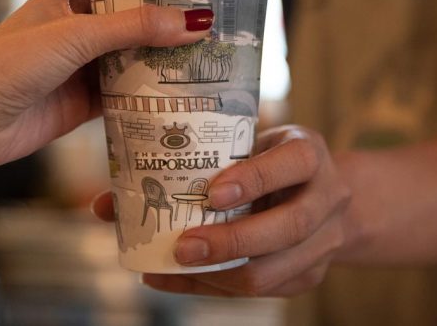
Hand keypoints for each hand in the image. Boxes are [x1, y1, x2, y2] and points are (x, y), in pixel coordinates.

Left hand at [0, 0, 211, 173]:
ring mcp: (77, 74)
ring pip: (130, 70)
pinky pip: (122, 101)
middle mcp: (74, 38)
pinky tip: (177, 104)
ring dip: (160, 74)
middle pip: (132, 37)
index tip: (200, 13)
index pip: (126, 1)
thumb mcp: (75, 36)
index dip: (161, 7)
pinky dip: (146, 102)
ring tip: (206, 74)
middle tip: (214, 46)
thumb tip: (192, 21)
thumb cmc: (4, 66)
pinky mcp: (78, 108)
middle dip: (167, 43)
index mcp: (67, 6)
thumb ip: (135, 28)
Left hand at [92, 126, 352, 296]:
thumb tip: (106, 203)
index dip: (255, 178)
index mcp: (312, 154)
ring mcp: (325, 241)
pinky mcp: (311, 275)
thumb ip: (192, 164)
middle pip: (289, 226)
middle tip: (183, 245)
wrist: (329, 193)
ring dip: (221, 273)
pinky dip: (216, 288)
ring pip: (276, 269)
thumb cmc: (270, 160)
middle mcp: (328, 197)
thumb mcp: (248, 145)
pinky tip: (179, 279)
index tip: (213, 192)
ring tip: (173, 266)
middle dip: (232, 241)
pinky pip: (263, 290)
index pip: (293, 163)